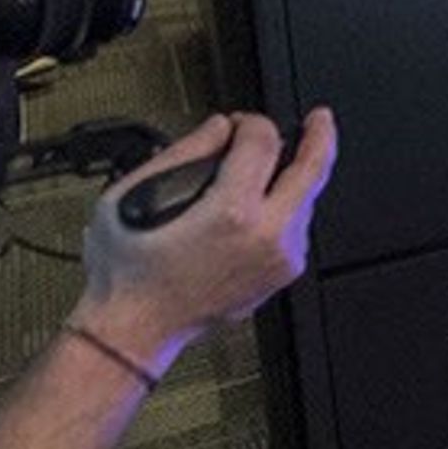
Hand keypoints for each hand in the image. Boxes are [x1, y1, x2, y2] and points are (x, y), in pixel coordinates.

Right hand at [81, 110, 337, 366]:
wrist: (135, 329)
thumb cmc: (127, 273)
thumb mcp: (132, 195)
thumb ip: (182, 152)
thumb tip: (217, 128)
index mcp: (231, 212)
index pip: (264, 142)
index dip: (252, 122)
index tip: (238, 122)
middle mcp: (267, 236)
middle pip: (313, 170)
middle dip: (320, 137)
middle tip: (319, 119)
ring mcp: (280, 258)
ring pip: (306, 200)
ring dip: (293, 177)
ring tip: (272, 165)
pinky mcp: (282, 274)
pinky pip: (296, 228)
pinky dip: (285, 207)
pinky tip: (262, 203)